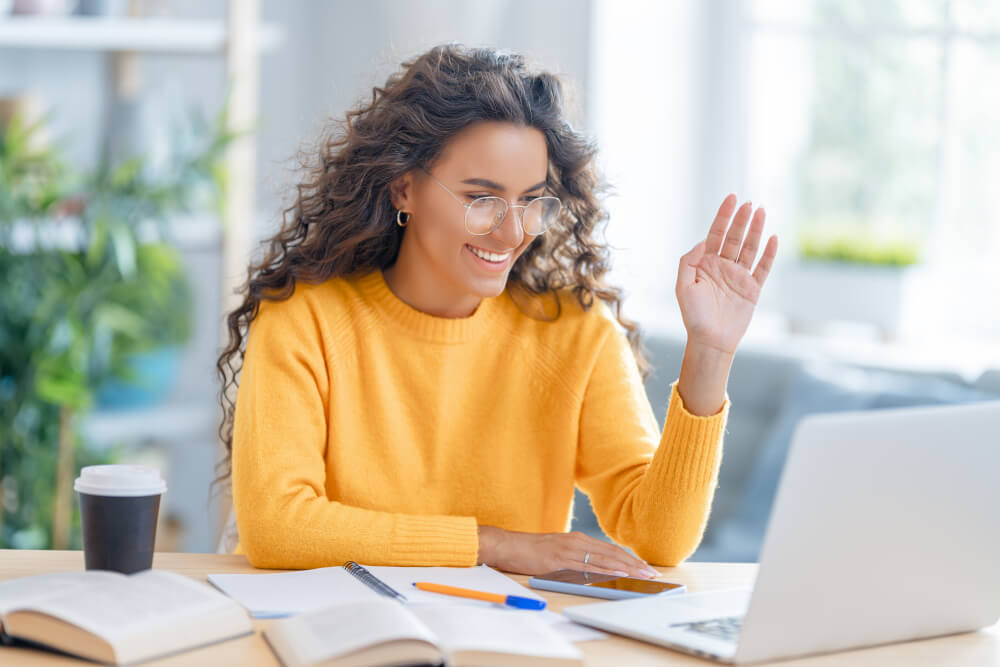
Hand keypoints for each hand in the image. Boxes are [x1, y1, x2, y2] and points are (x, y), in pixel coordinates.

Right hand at [477, 526, 659, 578]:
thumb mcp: (558, 552)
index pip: (610, 550)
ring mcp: (569, 550)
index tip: (645, 567)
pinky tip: (617, 573)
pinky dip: (605, 569)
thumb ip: (575, 557)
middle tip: (652, 573)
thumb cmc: (531, 551)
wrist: (509, 545)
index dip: (629, 559)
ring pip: (604, 559)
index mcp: (578, 540)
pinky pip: (587, 566)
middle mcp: (577, 542)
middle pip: (612, 553)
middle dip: (635, 564)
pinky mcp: (560, 559)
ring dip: (626, 568)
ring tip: (642, 576)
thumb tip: (593, 569)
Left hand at [676, 195, 777, 354]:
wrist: (710, 340)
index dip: (723, 216)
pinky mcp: (752, 289)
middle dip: (741, 219)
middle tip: (750, 203)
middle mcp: (723, 267)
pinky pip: (763, 268)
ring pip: (750, 248)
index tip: (732, 197)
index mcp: (705, 264)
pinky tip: (773, 238)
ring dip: (756, 230)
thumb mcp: (683, 286)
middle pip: (734, 237)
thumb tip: (703, 242)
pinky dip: (769, 253)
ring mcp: (739, 277)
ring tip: (761, 212)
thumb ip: (689, 261)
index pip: (716, 234)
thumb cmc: (693, 315)